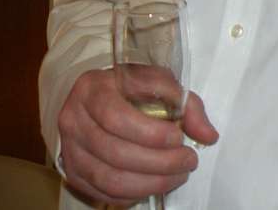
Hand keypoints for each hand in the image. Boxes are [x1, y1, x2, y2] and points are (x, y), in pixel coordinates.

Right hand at [57, 68, 217, 205]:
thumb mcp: (156, 83)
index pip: (116, 117)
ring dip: (151, 184)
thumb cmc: (127, 91)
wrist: (95, 100)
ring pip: (110, 179)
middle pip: (115, 152)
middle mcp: (73, 119)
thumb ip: (185, 103)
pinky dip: (134, 194)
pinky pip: (105, 194)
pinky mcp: (73, 172)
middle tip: (187, 161)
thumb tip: (208, 135)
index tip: (178, 137)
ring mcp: (70, 148)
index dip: (151, 134)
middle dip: (160, 163)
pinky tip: (153, 182)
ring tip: (177, 175)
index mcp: (91, 89)